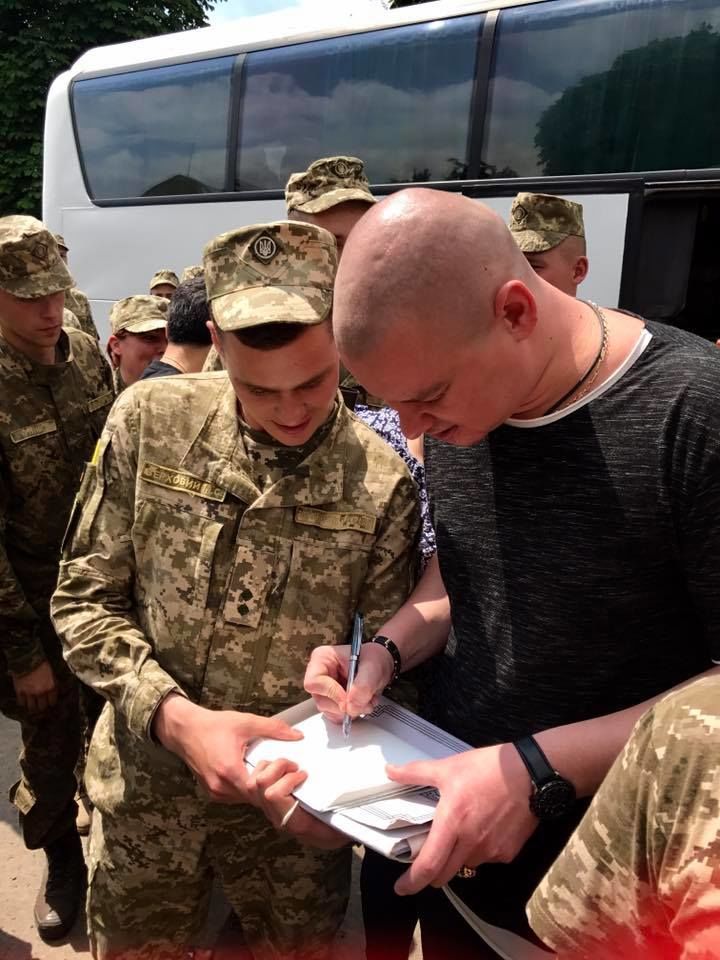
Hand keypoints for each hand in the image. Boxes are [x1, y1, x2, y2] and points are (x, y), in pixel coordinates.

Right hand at [13, 660, 57, 713]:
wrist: (28, 658)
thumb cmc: (41, 664)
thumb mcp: (52, 674)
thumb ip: (53, 685)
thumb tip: (56, 692)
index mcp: (51, 687)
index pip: (52, 703)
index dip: (50, 702)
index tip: (48, 701)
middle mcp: (41, 692)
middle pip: (42, 707)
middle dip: (41, 706)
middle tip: (39, 703)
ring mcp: (30, 693)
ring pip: (31, 708)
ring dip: (32, 706)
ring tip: (32, 703)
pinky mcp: (20, 692)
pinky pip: (21, 703)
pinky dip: (23, 702)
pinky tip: (24, 699)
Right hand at [153, 694, 301, 803]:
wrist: (185, 730)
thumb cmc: (212, 726)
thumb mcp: (245, 722)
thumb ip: (273, 728)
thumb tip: (297, 735)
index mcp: (229, 770)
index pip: (260, 789)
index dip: (277, 780)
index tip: (289, 768)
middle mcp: (220, 786)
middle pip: (255, 797)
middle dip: (272, 786)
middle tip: (286, 771)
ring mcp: (215, 792)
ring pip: (245, 799)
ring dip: (260, 789)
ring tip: (273, 772)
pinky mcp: (212, 792)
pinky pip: (235, 796)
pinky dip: (247, 789)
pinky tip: (254, 774)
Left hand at [249, 759, 349, 849]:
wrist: (330, 837)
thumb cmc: (336, 827)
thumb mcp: (339, 819)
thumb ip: (335, 805)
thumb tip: (343, 789)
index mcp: (293, 821)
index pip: (273, 796)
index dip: (287, 780)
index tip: (304, 775)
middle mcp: (277, 816)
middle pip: (259, 785)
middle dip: (276, 767)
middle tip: (295, 766)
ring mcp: (270, 810)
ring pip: (253, 783)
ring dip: (269, 767)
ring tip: (288, 766)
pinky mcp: (268, 803)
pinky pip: (255, 783)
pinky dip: (266, 770)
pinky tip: (283, 771)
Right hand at [304, 642, 393, 722]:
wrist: (381, 666)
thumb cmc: (374, 659)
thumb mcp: (373, 667)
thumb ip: (363, 685)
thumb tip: (351, 706)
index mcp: (322, 659)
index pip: (314, 682)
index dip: (331, 692)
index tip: (349, 697)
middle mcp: (320, 676)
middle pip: (321, 701)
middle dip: (345, 706)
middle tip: (364, 701)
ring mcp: (325, 691)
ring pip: (330, 711)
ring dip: (351, 711)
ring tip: (366, 700)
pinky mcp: (333, 703)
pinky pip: (337, 717)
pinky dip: (352, 714)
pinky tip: (362, 703)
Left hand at [386, 744, 537, 894]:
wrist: (530, 774)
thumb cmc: (487, 768)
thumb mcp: (448, 767)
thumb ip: (416, 773)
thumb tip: (389, 770)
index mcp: (452, 823)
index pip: (428, 865)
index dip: (412, 882)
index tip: (400, 888)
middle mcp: (470, 843)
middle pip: (444, 874)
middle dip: (432, 872)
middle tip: (427, 857)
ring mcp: (491, 851)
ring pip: (465, 866)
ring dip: (456, 858)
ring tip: (459, 833)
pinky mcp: (508, 853)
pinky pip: (486, 859)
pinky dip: (479, 851)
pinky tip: (483, 829)